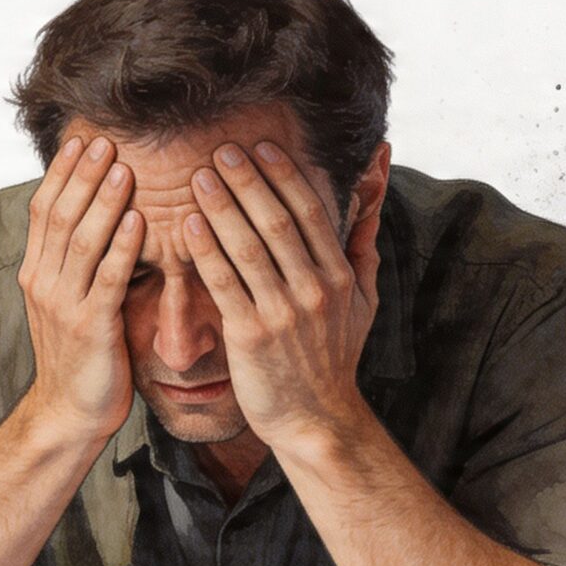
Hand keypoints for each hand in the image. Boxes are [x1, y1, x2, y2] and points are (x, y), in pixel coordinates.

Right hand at [15, 135, 142, 445]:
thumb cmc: (80, 355)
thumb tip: (96, 217)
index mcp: (36, 273)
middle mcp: (43, 283)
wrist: (69, 412)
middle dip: (82, 175)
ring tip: (123, 168)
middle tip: (107, 139)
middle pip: (60, 215)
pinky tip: (139, 221)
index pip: (43, 210)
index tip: (81, 139)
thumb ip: (77, 262)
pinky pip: (107, 279)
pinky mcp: (90, 328)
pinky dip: (122, 247)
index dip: (61, 172)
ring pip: (81, 241)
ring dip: (103, 201)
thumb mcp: (68, 301)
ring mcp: (64, 305)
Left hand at [182, 139, 380, 452]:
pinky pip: (224, 284)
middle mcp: (315, 290)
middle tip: (220, 150)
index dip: (283, 175)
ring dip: (220, 207)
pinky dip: (205, 252)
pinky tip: (188, 226)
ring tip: (198, 177)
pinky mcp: (251, 337)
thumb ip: (364, 243)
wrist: (316, 419)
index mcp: (340, 276)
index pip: (310, 212)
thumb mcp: (364, 300)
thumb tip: (377, 186)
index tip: (260, 146)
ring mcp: (283, 313)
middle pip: (276, 221)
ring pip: (247, 247)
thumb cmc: (333, 356)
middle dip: (246, 181)